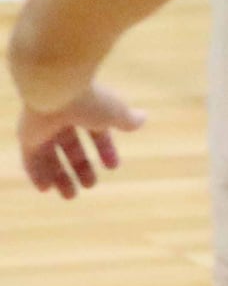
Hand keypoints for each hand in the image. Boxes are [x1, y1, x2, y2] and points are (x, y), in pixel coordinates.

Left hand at [19, 84, 142, 200]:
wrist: (57, 89)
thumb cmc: (90, 99)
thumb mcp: (114, 113)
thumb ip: (127, 119)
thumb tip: (142, 119)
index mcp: (86, 108)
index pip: (96, 132)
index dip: (105, 149)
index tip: (113, 167)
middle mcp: (63, 118)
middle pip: (72, 148)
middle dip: (82, 167)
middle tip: (90, 186)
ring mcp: (43, 128)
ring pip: (51, 157)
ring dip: (61, 176)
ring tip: (71, 196)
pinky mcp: (27, 137)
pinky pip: (31, 160)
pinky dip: (38, 174)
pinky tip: (47, 190)